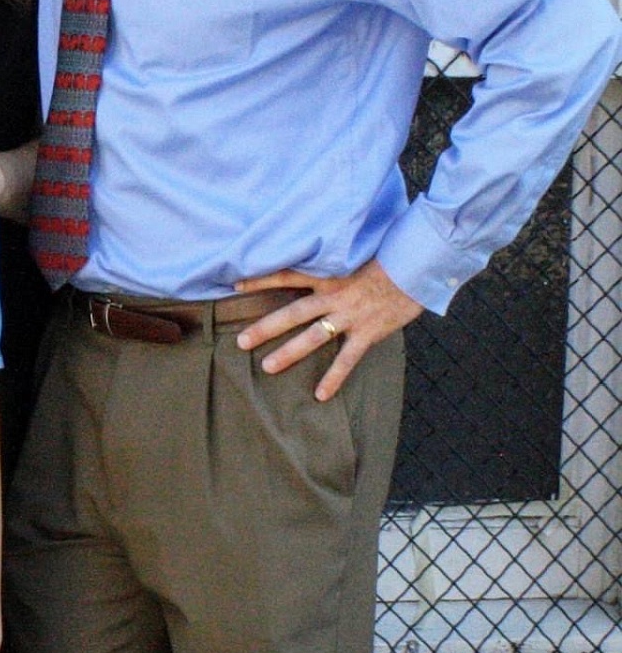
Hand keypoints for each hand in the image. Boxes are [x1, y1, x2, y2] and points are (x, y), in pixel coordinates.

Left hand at [234, 260, 422, 402]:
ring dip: (290, 353)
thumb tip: (312, 266)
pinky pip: (347, 359)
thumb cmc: (387, 259)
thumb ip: (331, 266)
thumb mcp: (354, 257)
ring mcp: (350, 316)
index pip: (287, 275)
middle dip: (266, 328)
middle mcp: (334, 296)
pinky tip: (320, 395)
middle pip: (292, 313)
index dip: (260, 280)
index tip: (234, 286)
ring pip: (313, 336)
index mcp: (328, 276)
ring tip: (268, 367)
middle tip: (241, 342)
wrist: (418, 267)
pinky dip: (334, 377)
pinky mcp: (368, 332)